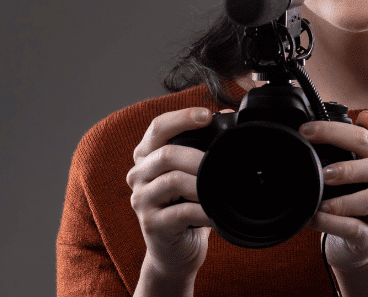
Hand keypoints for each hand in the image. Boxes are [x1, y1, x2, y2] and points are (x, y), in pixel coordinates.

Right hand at [126, 107, 220, 288]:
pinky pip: (181, 212)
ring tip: (221, 187)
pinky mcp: (151, 224)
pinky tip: (216, 212)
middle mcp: (138, 175)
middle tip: (224, 162)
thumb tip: (229, 115)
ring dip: (202, 183)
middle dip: (199, 156)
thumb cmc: (187, 206)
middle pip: (165, 154)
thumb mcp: (193, 174)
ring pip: (172, 181)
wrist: (175, 251)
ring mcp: (141, 201)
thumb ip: (203, 146)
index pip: (158, 127)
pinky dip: (203, 210)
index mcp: (146, 157)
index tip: (207, 115)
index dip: (181, 118)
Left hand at [302, 111, 367, 270]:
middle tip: (323, 171)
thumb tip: (366, 115)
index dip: (338, 132)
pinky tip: (315, 217)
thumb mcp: (367, 168)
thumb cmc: (360, 200)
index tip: (307, 131)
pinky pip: (355, 230)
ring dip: (342, 198)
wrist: (363, 245)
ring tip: (319, 199)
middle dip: (351, 164)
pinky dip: (332, 222)